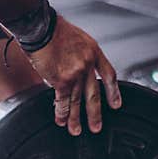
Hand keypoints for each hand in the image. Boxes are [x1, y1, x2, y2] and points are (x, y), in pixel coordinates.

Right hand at [25, 16, 121, 135]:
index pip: (109, 75)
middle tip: (96, 128)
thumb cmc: (55, 30)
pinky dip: (61, 113)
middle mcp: (87, 64)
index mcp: (94, 52)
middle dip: (95, 114)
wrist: (42, 28)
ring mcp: (76, 74)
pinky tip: (61, 121)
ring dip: (75, 118)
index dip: (113, 91)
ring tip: (76, 130)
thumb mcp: (78, 39)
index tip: (116, 104)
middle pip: (94, 94)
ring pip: (76, 101)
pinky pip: (63, 101)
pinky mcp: (62, 81)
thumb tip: (79, 73)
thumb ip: (82, 57)